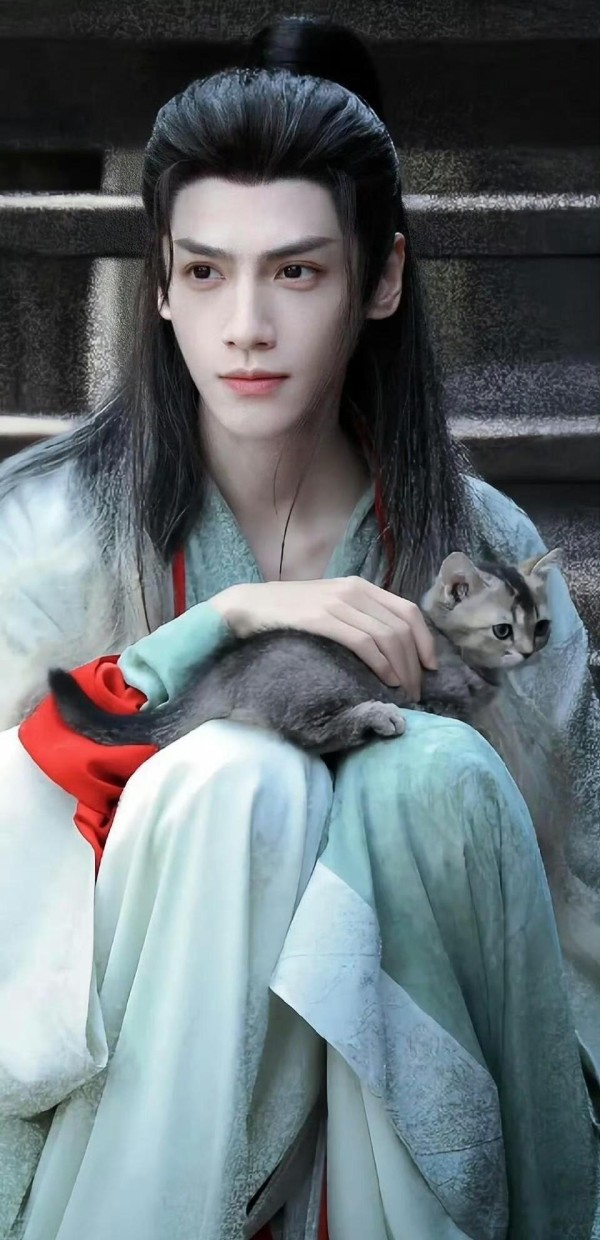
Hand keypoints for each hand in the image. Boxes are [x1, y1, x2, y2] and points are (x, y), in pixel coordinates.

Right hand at [211, 577, 437, 700]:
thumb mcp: (331, 607)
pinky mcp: (321, 619)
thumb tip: (390, 646)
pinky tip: (385, 680)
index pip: (408, 611)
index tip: (431, 667)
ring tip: (404, 693)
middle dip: (415, 664)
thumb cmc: (290, 613)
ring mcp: (337, 603)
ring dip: (402, 669)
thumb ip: (358, 617)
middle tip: (416, 692)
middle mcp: (354, 590)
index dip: (425, 641)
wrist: (249, 606)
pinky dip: (380, 663)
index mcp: (360, 586)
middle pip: (401, 628)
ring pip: (387, 637)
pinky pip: (363, 642)